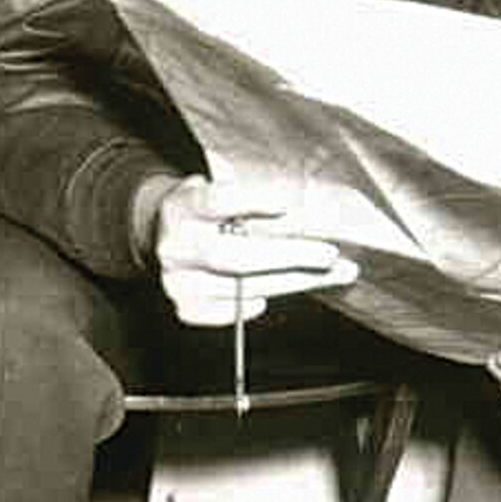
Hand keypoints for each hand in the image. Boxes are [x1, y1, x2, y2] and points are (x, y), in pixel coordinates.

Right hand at [146, 172, 359, 326]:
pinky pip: (228, 312)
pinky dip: (254, 305)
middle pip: (235, 255)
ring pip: (242, 287)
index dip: (252, 202)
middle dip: (289, 256)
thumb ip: (253, 198)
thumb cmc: (209, 209)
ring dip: (295, 281)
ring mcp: (178, 279)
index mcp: (185, 205)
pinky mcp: (185, 305)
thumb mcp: (221, 188)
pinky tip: (280, 294)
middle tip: (329, 254)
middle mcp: (177, 245)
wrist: (166, 234)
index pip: (217, 201)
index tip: (288, 203)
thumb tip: (311, 211)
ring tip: (334, 273)